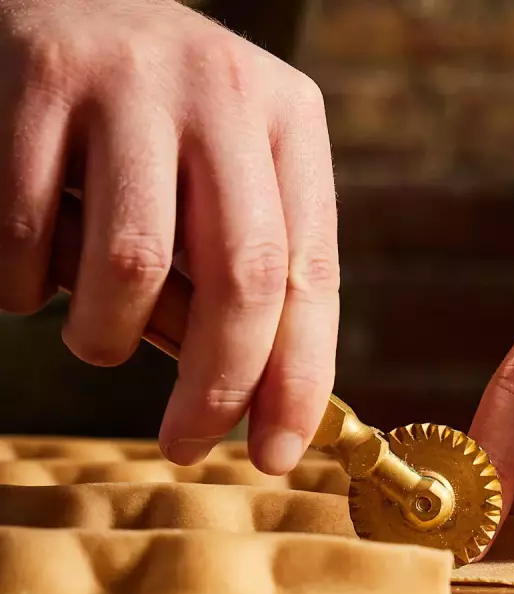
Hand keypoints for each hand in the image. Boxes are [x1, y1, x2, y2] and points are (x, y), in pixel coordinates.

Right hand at [0, 0, 338, 473]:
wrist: (64, 0)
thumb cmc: (157, 130)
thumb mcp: (224, 186)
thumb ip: (240, 279)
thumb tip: (259, 404)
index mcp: (289, 123)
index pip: (310, 276)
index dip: (296, 378)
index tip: (275, 452)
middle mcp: (225, 92)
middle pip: (244, 276)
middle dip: (216, 385)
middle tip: (185, 444)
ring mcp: (133, 77)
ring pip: (134, 262)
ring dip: (108, 335)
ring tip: (96, 337)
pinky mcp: (41, 73)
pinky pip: (31, 228)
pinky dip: (28, 283)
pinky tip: (36, 275)